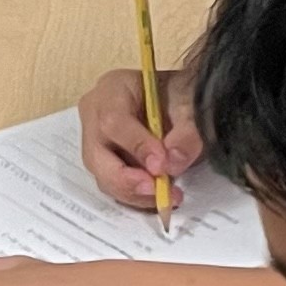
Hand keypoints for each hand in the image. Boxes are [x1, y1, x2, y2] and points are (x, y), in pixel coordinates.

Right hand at [76, 66, 204, 213]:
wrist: (180, 102)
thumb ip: (186, 131)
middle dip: (126, 180)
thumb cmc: (180, 95)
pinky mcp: (106, 162)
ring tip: (168, 196)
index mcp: (112, 89)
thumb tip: (173, 164)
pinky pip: (113, 184)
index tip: (161, 166)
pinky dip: (137, 195)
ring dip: (135, 193)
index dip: (136, 146)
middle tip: (157, 191)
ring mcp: (96, 141)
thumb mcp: (190, 102)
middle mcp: (95, 116)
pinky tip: (160, 196)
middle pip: (96, 156)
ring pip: (103, 176)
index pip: (113, 121)